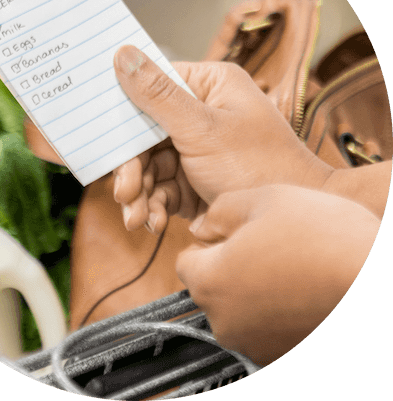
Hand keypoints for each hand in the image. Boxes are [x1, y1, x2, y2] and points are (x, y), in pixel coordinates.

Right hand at [110, 45, 333, 232]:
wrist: (288, 227)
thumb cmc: (259, 166)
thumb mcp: (202, 129)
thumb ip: (157, 95)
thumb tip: (122, 53)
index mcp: (209, 86)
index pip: (151, 86)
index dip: (124, 110)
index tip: (100, 132)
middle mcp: (201, 113)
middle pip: (143, 133)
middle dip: (132, 168)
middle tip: (123, 192)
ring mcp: (196, 150)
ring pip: (147, 166)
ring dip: (138, 193)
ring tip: (135, 218)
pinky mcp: (193, 182)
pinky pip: (159, 189)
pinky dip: (152, 206)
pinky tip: (150, 222)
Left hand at [176, 184, 379, 365]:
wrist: (380, 284)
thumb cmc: (328, 240)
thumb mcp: (264, 200)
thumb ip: (218, 211)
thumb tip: (201, 225)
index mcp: (209, 282)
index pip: (186, 261)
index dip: (211, 243)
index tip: (238, 236)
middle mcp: (225, 323)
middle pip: (213, 288)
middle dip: (233, 268)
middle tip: (273, 248)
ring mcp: (256, 346)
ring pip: (242, 311)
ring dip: (258, 293)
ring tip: (297, 270)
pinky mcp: (284, 359)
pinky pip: (270, 332)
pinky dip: (282, 315)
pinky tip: (308, 294)